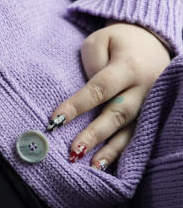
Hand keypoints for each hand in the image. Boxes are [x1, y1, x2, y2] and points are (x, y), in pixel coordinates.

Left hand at [46, 21, 170, 170]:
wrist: (152, 41)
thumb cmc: (118, 41)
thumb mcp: (100, 41)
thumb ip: (91, 65)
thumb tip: (87, 97)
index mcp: (129, 66)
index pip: (100, 88)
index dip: (78, 105)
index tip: (55, 119)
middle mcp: (145, 87)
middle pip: (118, 113)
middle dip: (95, 133)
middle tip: (74, 150)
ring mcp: (151, 103)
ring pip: (131, 130)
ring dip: (111, 150)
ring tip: (92, 166)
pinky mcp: (152, 113)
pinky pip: (138, 135)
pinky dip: (122, 150)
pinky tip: (107, 164)